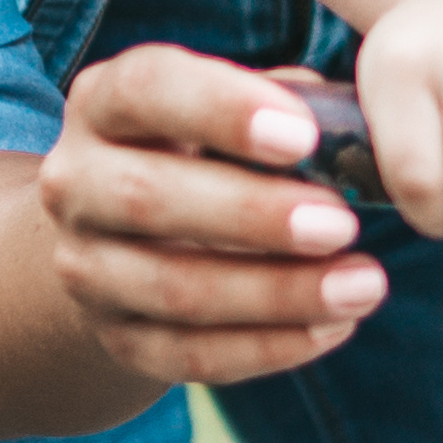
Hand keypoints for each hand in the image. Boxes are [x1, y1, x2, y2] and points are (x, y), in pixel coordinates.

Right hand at [35, 45, 390, 392]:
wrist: (130, 237)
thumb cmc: (213, 150)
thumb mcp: (237, 109)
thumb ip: (292, 104)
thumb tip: (366, 126)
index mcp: (106, 102)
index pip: (145, 89)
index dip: (221, 109)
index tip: (304, 136)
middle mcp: (77, 182)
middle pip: (147, 198)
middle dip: (253, 215)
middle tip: (344, 225)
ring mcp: (87, 267)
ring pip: (173, 288)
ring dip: (276, 293)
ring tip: (365, 285)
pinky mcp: (115, 337)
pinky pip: (187, 354)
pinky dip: (266, 346)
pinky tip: (334, 327)